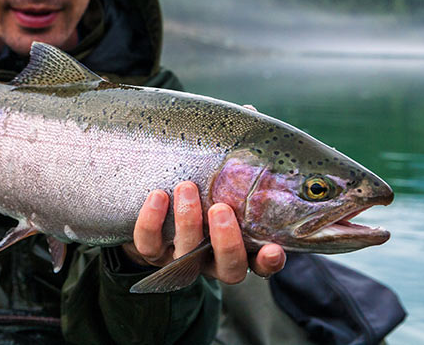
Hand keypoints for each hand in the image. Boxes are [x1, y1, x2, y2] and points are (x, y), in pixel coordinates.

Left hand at [122, 181, 285, 283]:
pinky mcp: (151, 253)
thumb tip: (254, 155)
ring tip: (186, 187)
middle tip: (220, 208)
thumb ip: (240, 185)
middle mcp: (211, 262)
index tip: (274, 249)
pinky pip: (149, 244)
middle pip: (227, 268)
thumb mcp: (223, 192)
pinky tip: (158, 195)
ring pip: (187, 255)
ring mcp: (180, 261)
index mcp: (237, 251)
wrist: (157, 213)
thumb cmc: (202, 196)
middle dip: (226, 241)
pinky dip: (151, 221)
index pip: (260, 265)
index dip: (269, 262)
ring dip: (187, 221)